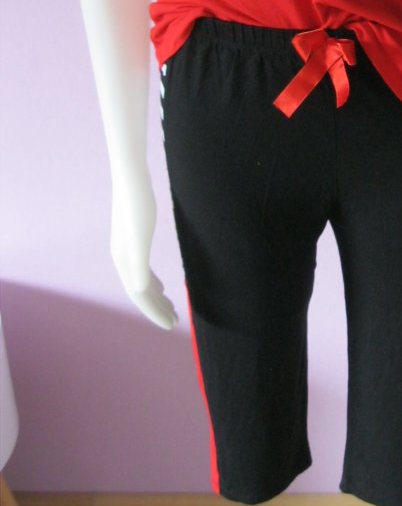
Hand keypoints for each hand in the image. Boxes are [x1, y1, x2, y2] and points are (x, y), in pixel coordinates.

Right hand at [110, 171, 178, 329]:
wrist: (130, 179)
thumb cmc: (138, 205)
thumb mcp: (141, 235)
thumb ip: (139, 263)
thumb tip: (142, 289)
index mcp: (125, 261)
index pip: (139, 296)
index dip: (155, 312)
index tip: (172, 325)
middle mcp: (123, 258)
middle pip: (140, 292)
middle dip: (156, 308)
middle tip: (175, 321)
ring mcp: (127, 249)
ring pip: (140, 282)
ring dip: (155, 297)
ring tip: (169, 307)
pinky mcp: (134, 239)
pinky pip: (142, 270)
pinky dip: (152, 282)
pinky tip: (161, 284)